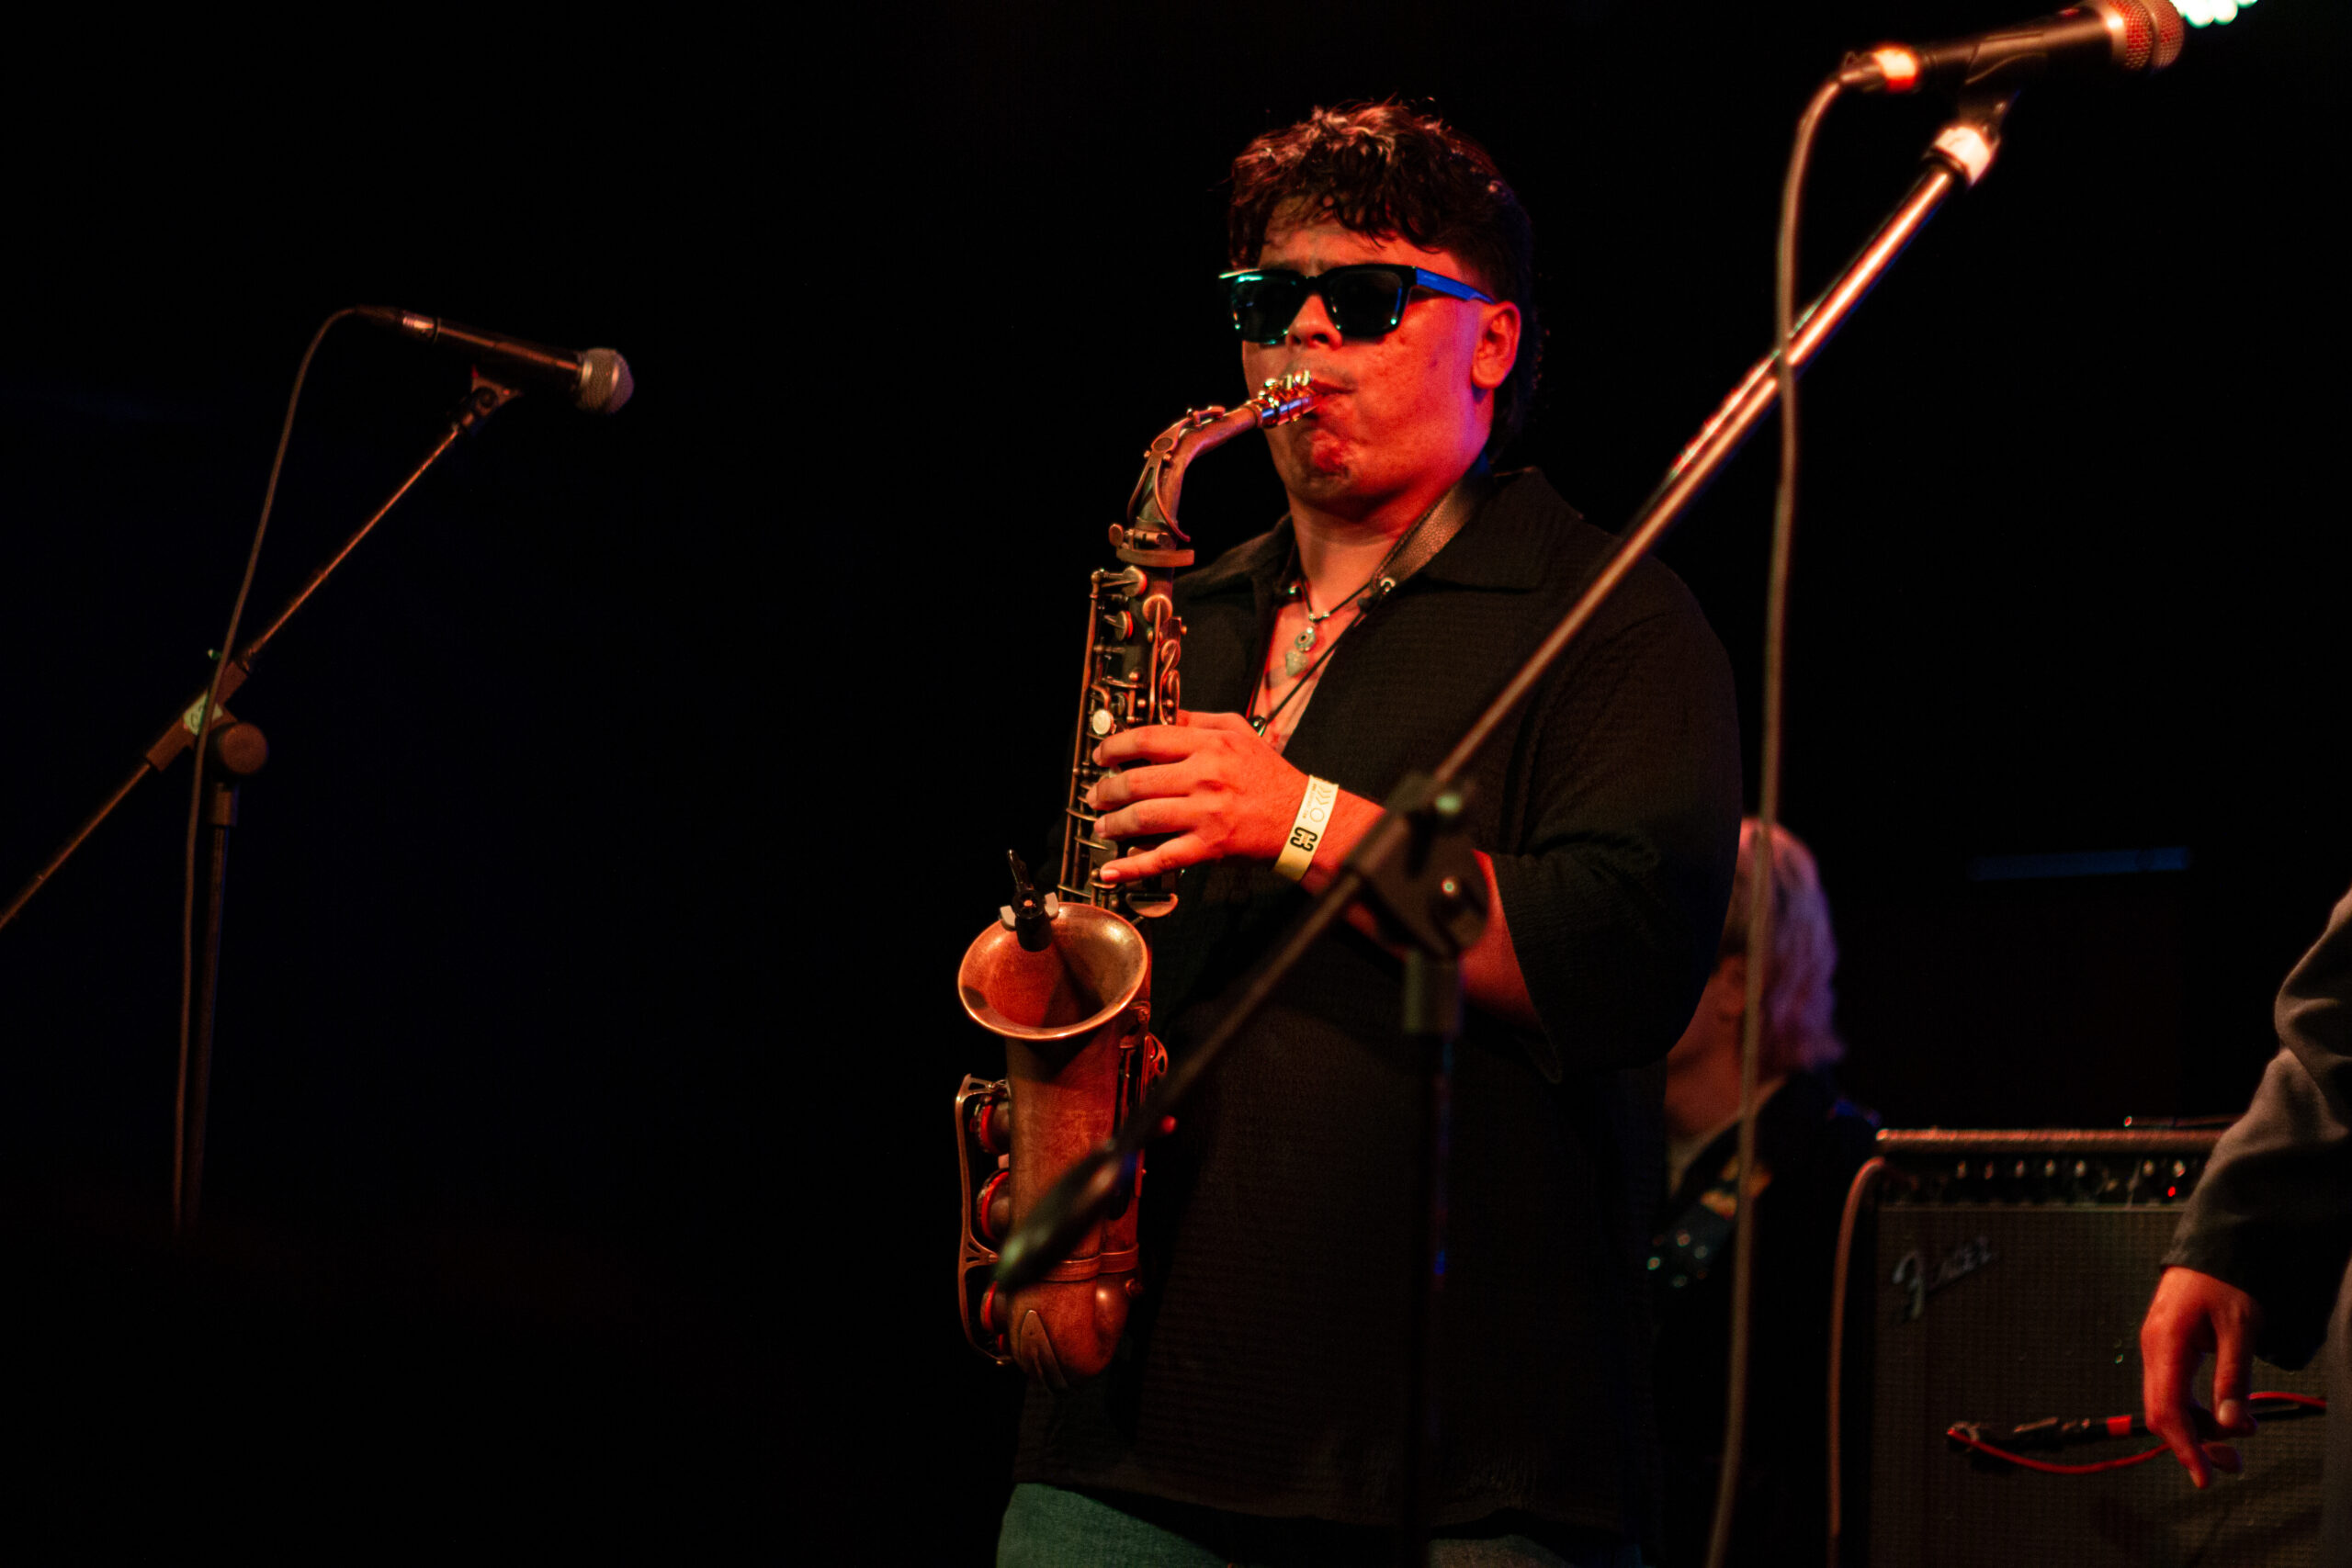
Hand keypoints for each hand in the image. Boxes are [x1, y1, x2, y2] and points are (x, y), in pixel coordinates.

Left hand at [1086, 711, 1304, 881]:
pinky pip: (1162, 857)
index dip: (1116, 746)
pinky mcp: (1209, 846)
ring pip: (1143, 817)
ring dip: (1113, 823)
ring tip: (1103, 825)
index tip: (1103, 755)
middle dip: (1107, 790)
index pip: (1148, 739)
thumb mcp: (1240, 733)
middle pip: (1138, 781)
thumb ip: (1200, 722)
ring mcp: (1206, 814)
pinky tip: (1111, 871)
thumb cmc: (1270, 777)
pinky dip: (1132, 867)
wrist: (1300, 819)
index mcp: (1211, 746)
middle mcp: (1205, 777)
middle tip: (1096, 795)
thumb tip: (1163, 717)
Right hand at [2140, 1265, 2264, 1487]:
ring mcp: (2156, 1348)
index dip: (2185, 1448)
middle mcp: (2152, 1349)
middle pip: (2164, 1412)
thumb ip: (2233, 1378)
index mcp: (2165, 1344)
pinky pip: (2176, 1388)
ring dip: (2203, 1427)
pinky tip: (2228, 1411)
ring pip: (2171, 1403)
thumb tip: (2231, 1424)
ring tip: (2242, 1432)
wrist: (2214, 1248)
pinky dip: (2200, 1408)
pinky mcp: (2166, 1347)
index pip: (2166, 1411)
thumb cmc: (2225, 1280)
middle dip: (2197, 1443)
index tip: (2204, 1476)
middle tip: (2233, 1463)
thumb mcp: (2239, 1330)